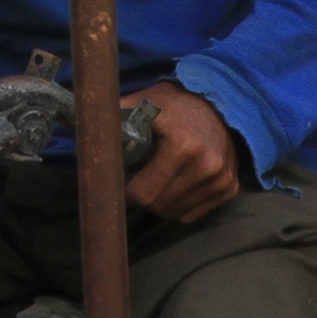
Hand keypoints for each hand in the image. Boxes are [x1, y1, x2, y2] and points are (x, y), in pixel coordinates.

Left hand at [125, 80, 245, 225]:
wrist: (220, 102)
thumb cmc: (174, 104)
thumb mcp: (143, 103)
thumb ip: (116, 117)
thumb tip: (86, 127)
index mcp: (183, 145)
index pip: (143, 193)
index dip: (127, 189)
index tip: (125, 177)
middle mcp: (207, 165)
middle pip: (158, 206)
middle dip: (142, 197)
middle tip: (138, 180)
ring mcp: (221, 179)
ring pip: (175, 213)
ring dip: (160, 203)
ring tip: (156, 180)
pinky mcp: (230, 189)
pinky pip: (193, 214)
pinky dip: (179, 206)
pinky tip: (175, 186)